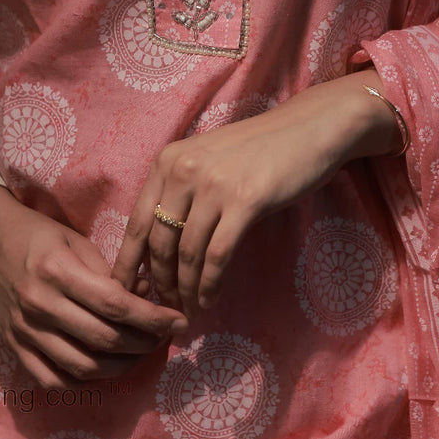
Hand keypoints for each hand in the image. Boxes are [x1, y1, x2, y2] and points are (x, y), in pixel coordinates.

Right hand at [0, 185, 190, 389]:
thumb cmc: (37, 236)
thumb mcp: (77, 241)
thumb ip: (111, 273)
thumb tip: (148, 294)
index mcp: (58, 272)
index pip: (115, 305)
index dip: (153, 318)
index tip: (179, 321)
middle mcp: (40, 305)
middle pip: (104, 339)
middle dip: (144, 343)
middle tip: (164, 337)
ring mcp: (25, 331)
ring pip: (83, 367)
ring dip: (122, 366)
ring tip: (140, 352)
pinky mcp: (15, 348)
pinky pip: (53, 380)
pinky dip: (85, 382)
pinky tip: (106, 368)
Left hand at [110, 70, 401, 320]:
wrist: (310, 128)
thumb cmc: (260, 149)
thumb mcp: (208, 161)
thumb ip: (181, 193)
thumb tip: (160, 246)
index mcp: (168, 161)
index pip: (137, 222)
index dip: (128, 263)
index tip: (128, 292)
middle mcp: (184, 170)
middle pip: (159, 243)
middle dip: (160, 283)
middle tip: (166, 308)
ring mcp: (214, 185)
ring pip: (187, 254)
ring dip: (186, 289)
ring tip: (189, 309)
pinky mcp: (245, 200)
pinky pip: (217, 255)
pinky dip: (210, 284)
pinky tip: (210, 299)